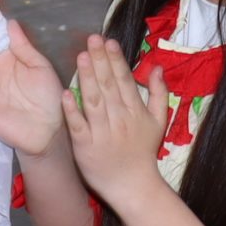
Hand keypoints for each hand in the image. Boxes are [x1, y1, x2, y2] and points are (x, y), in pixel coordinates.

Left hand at [63, 35, 165, 204]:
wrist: (133, 186)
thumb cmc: (143, 152)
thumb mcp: (159, 121)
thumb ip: (159, 93)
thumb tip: (156, 67)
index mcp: (135, 111)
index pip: (124, 80)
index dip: (116, 60)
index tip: (109, 41)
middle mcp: (119, 119)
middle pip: (108, 86)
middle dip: (100, 61)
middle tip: (92, 39)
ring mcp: (101, 133)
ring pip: (93, 101)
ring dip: (87, 78)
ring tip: (81, 57)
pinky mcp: (85, 147)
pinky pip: (78, 126)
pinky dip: (73, 110)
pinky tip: (66, 94)